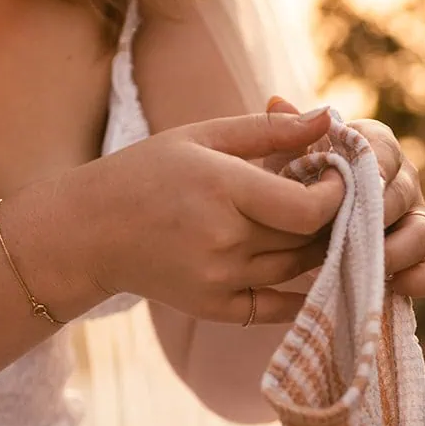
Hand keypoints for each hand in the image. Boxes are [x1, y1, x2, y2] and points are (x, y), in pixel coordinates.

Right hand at [64, 110, 345, 324]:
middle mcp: (223, 240)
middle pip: (308, 238)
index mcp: (221, 189)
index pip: (308, 208)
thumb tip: (330, 117)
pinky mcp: (215, 308)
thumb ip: (270, 129)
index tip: (336, 175)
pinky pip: (279, 308)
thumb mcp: (203, 136)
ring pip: (299, 269)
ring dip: (319, 247)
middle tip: (330, 195)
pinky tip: (316, 272)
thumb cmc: (147, 173)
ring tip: (312, 221)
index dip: (336, 193)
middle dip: (332, 215)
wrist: (88, 232)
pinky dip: (305, 294)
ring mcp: (220, 280)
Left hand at [263, 97, 424, 298]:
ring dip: (399, 250)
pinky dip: (424, 279)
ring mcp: (413, 221)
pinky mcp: (418, 260)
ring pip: (423, 232)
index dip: (375, 166)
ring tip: (368, 266)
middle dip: (378, 216)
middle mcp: (401, 181)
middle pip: (403, 194)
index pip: (382, 149)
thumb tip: (278, 100)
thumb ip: (282, 134)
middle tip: (350, 234)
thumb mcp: (282, 160)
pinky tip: (397, 287)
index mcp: (373, 148)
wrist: (301, 230)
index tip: (360, 182)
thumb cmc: (294, 186)